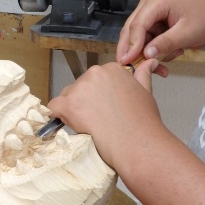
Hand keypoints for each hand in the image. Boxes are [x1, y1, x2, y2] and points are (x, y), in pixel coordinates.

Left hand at [47, 58, 162, 169]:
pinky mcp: (68, 105)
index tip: (105, 108)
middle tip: (98, 119)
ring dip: (73, 109)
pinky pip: (54, 107)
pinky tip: (70, 124)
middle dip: (85, 101)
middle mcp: (94, 73)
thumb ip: (142, 74)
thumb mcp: (146, 91)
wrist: (136, 143)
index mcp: (112, 68)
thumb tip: (150, 61)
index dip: (98, 95)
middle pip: (80, 86)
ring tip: (91, 125)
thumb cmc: (143, 121)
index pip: (96, 78)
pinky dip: (58, 116)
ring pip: (67, 97)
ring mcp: (80, 88)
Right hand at [117, 0, 204, 67]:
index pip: (137, 24)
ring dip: (150, 53)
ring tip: (172, 59)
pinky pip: (148, 42)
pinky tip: (174, 55)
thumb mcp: (188, 33)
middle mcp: (149, 6)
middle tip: (133, 69)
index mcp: (156, 2)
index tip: (126, 62)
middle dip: (135, 51)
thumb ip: (166, 43)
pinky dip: (157, 52)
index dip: (131, 44)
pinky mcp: (155, 25)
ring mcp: (151, 16)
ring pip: (139, 39)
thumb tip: (146, 54)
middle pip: (132, 31)